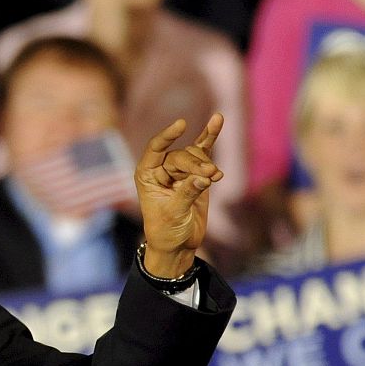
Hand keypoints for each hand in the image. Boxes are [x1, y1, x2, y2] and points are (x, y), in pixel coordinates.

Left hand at [134, 114, 223, 277]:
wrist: (178, 245)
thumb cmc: (167, 231)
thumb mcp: (174, 214)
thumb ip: (188, 193)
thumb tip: (204, 177)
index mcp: (146, 175)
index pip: (155, 149)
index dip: (167, 136)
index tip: (181, 124)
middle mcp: (161, 169)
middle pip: (181, 155)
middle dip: (196, 164)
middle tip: (210, 176)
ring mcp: (179, 170)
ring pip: (195, 156)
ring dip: (207, 164)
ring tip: (216, 176)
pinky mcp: (196, 174)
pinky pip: (203, 151)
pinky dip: (210, 138)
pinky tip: (218, 120)